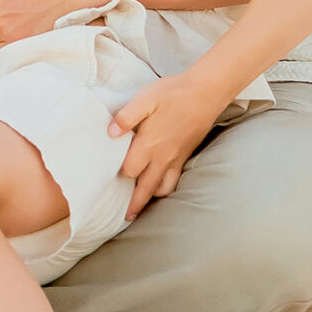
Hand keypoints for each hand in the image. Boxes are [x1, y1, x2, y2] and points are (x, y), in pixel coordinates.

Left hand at [108, 69, 225, 218]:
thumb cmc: (172, 93)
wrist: (205, 93)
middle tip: (125, 218)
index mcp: (149, 144)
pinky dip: (166, 189)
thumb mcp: (145, 98)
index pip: (129, 170)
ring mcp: (175, 159)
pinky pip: (175, 181)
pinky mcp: (185, 156)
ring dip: (151, 198)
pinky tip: (161, 188)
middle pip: (146, 188)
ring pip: (163, 188)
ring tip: (141, 205)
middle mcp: (162, 157)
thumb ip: (126, 117)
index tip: (106, 179)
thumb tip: (110, 134)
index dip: (117, 175)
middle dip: (135, 204)